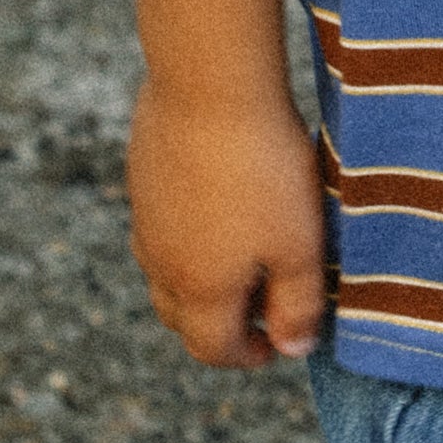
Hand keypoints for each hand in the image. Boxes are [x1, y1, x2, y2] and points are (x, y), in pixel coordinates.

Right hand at [128, 78, 327, 370]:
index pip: (213, 349)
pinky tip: (218, 208)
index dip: (248, 356)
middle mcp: (160, 263)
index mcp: (200, 289)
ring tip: (239, 261)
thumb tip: (292, 349)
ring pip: (163, 274)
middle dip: (217, 327)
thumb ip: (298, 305)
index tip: (277, 343)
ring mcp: (145, 219)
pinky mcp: (142, 178)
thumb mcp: (300, 246)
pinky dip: (184, 239)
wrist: (208, 86)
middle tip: (258, 309)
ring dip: (197, 284)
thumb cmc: (263, 169)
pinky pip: (157, 228)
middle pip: (179, 318)